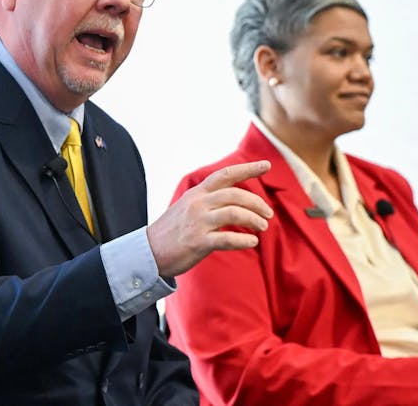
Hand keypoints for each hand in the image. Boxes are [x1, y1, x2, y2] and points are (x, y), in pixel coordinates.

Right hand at [147, 160, 272, 277]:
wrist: (149, 251)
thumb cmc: (173, 230)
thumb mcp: (187, 206)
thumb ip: (208, 200)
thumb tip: (233, 197)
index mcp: (197, 193)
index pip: (225, 175)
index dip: (247, 169)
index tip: (266, 165)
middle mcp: (198, 204)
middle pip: (235, 195)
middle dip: (257, 203)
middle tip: (269, 214)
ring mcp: (198, 222)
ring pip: (234, 214)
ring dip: (254, 220)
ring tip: (263, 227)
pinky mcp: (198, 242)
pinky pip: (227, 238)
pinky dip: (244, 240)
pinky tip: (252, 242)